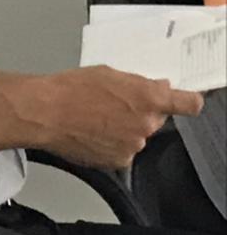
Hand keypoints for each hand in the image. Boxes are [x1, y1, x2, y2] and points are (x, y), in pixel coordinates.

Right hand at [6, 66, 202, 169]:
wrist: (43, 113)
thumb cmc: (69, 90)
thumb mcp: (108, 73)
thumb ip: (139, 84)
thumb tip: (156, 89)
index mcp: (149, 98)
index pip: (190, 104)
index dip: (188, 102)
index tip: (185, 101)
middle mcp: (147, 124)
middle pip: (156, 120)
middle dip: (140, 113)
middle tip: (113, 106)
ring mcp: (133, 145)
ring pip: (137, 136)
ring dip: (123, 130)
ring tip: (94, 120)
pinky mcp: (117, 161)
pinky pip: (122, 152)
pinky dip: (110, 145)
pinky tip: (91, 133)